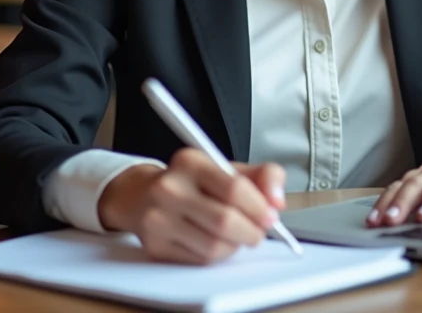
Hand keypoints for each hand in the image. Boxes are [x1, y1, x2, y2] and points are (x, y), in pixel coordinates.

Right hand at [97, 148, 286, 264]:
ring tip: (235, 236)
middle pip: (225, 221)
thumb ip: (262, 176)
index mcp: (191, 162)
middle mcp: (170, 188)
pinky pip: (200, 260)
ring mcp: (159, 218)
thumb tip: (277, 201)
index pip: (234, 188)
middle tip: (258, 232)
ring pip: (214, 246)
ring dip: (235, 246)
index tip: (271, 216)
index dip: (259, 207)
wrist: (143, 195)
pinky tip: (215, 242)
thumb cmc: (193, 183)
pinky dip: (217, 255)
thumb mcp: (227, 169)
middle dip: (251, 232)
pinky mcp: (155, 245)